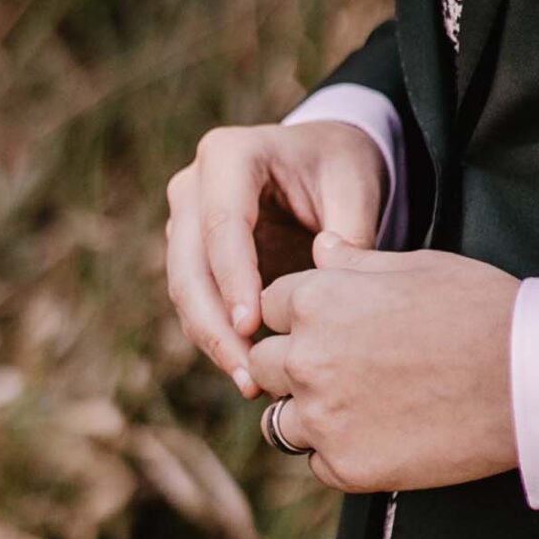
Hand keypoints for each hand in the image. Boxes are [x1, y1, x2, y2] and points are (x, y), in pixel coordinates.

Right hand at [164, 121, 388, 393]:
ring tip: (252, 383)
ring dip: (212, 340)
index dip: (234, 278)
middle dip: (215, 324)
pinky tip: (249, 370)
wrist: (322, 159)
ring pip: (184, 290)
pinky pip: (195, 302)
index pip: (222, 223)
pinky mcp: (190, 253)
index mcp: (231, 154)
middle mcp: (194, 184)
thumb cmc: (339, 168)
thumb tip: (334, 299)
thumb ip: (347, 237)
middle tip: (250, 374)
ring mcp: (185, 220)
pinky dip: (217, 337)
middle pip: (189, 263)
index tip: (254, 327)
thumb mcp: (354, 188)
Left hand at [248, 229, 519, 492]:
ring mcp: (323, 419)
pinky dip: (339, 451)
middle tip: (336, 365)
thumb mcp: (414, 264)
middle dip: (290, 362)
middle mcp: (307, 359)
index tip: (324, 322)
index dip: (297, 312)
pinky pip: (317, 463)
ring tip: (354, 403)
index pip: (270, 306)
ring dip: (306, 411)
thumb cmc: (476, 308)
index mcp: (318, 300)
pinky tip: (380, 433)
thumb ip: (353, 261)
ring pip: (280, 420)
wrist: (522, 377)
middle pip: (263, 364)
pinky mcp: (347, 467)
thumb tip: (320, 248)